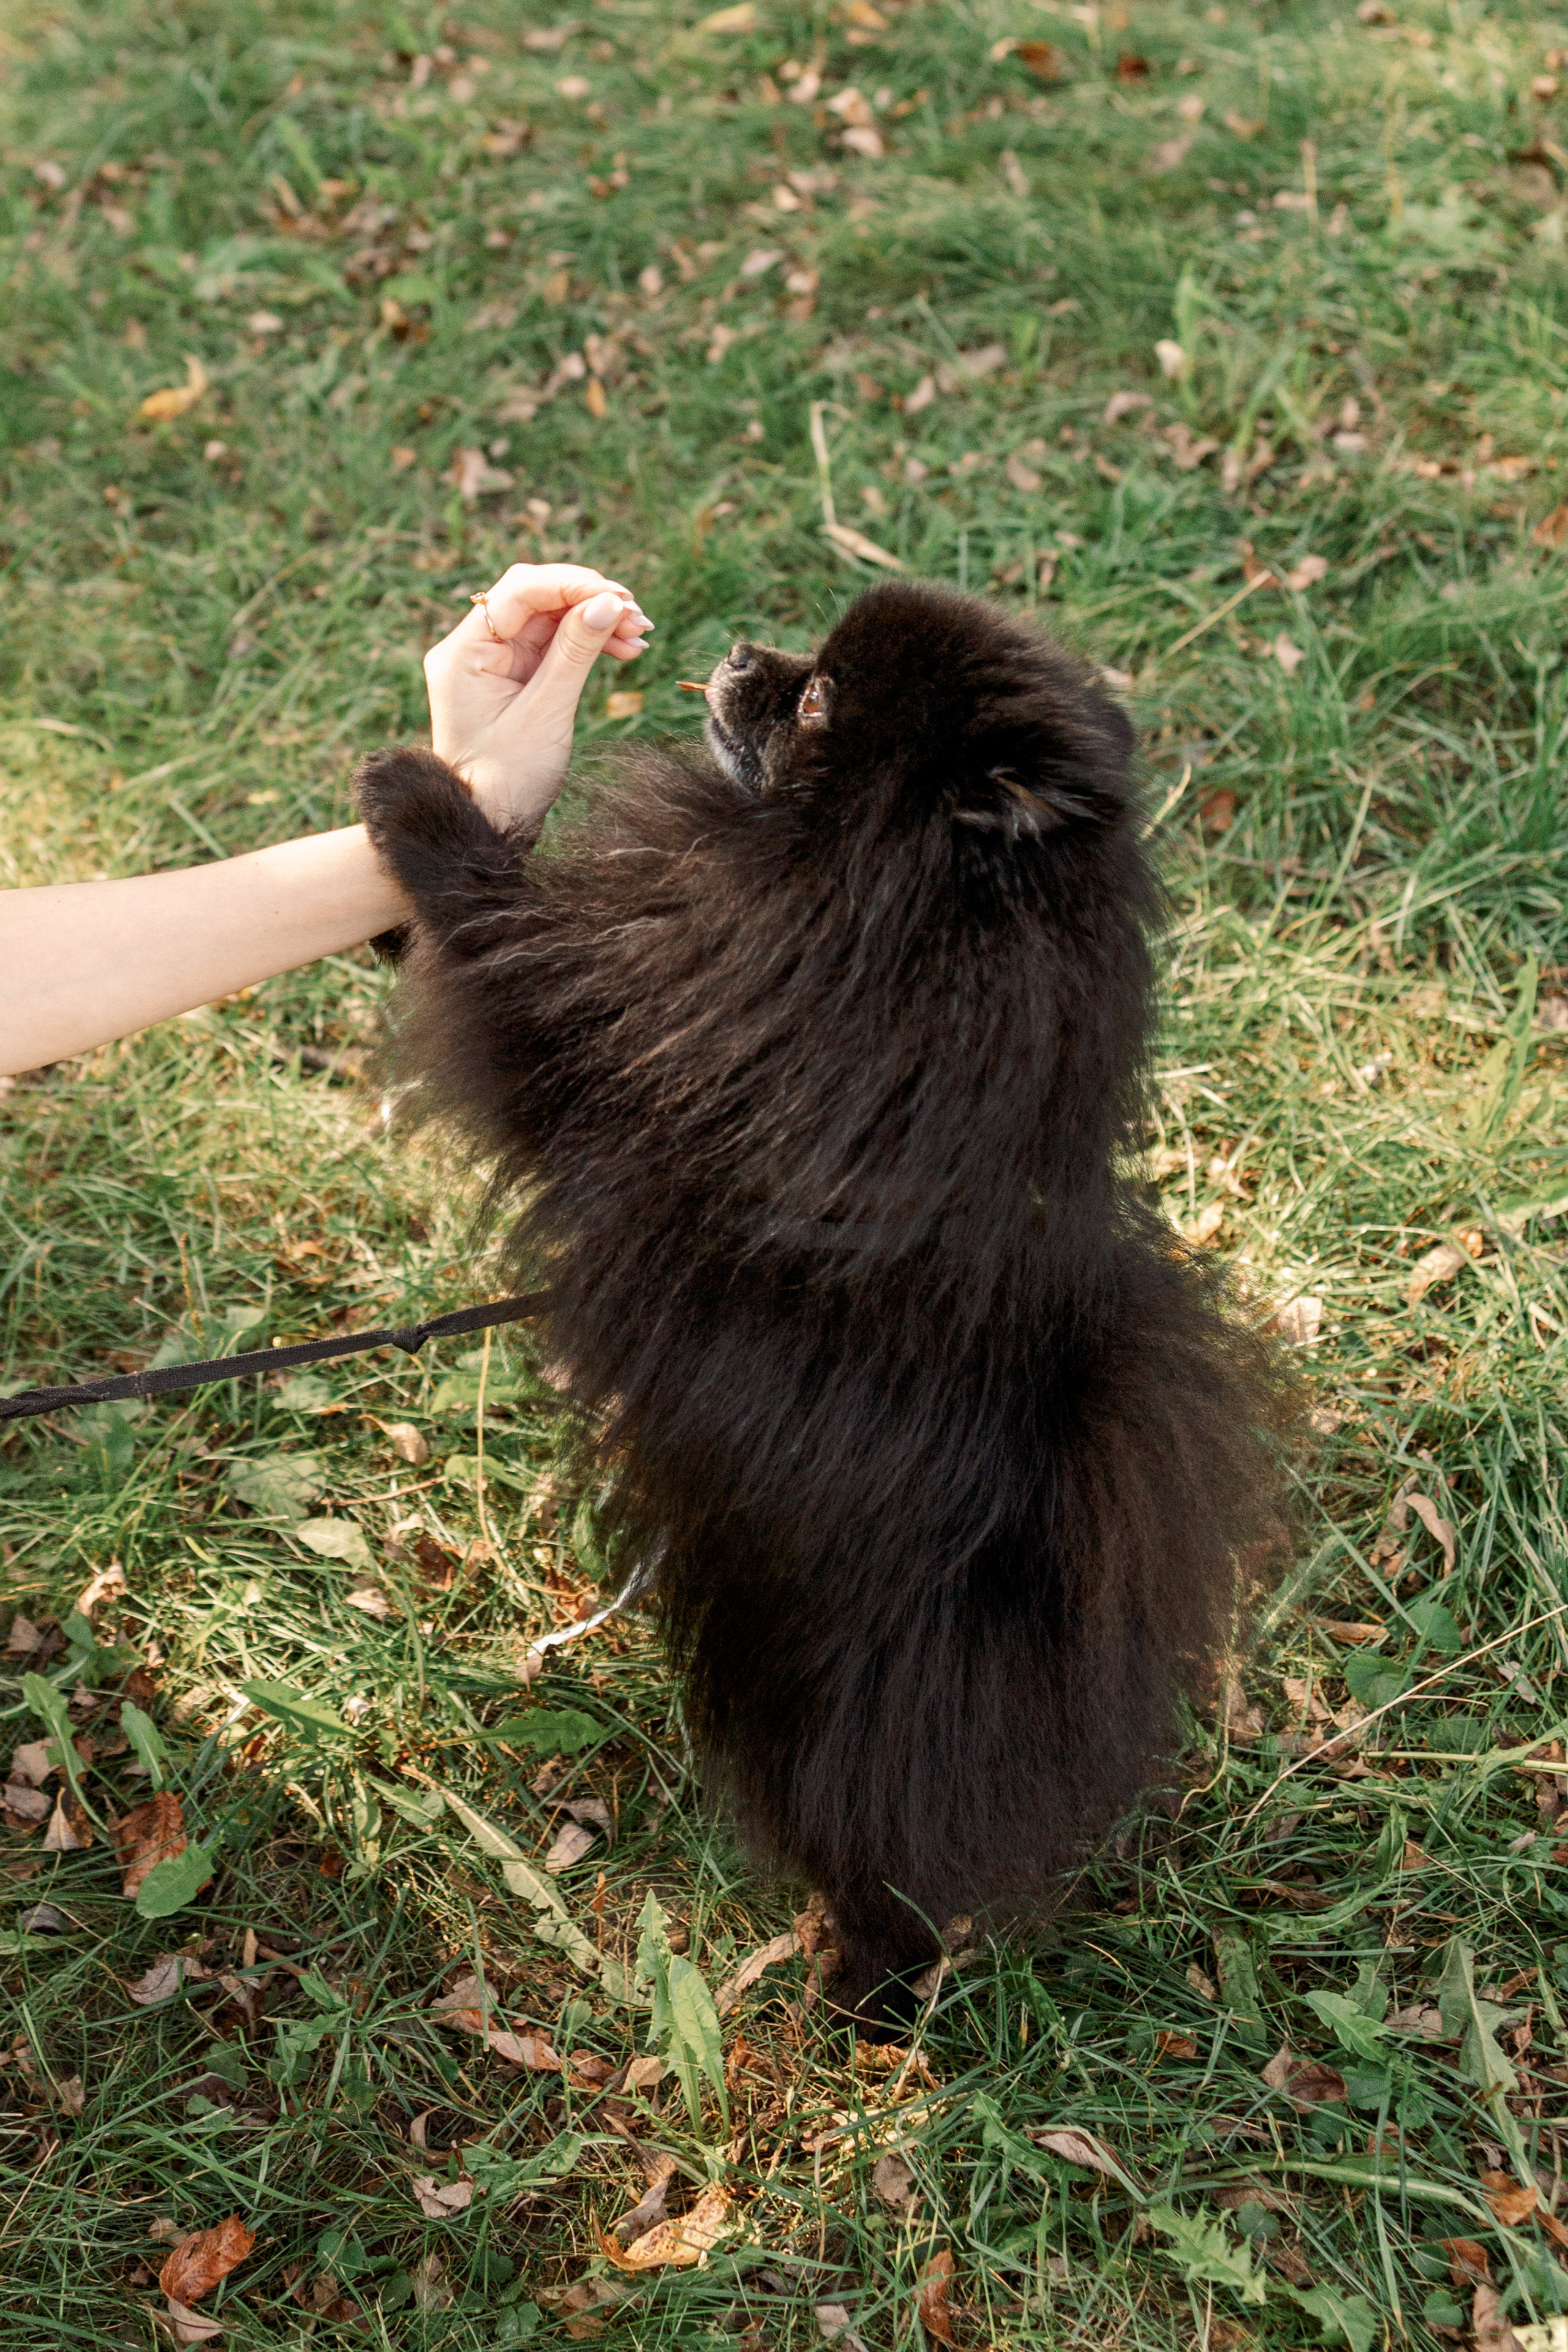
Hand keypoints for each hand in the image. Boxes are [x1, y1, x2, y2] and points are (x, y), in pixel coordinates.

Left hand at [423, 562, 650, 831]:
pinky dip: (586, 642)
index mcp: (464, 652)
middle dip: (588, 599)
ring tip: (638, 637)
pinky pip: (551, 643)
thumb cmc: (509, 780)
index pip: (520, 591)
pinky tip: (623, 649)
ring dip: (594, 619)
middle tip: (637, 617)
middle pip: (535, 597)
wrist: (488, 824)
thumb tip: (608, 603)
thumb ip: (575, 652)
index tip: (619, 598)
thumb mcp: (546, 713)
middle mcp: (472, 647)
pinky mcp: (511, 675)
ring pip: (549, 617)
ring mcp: (492, 660)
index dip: (573, 585)